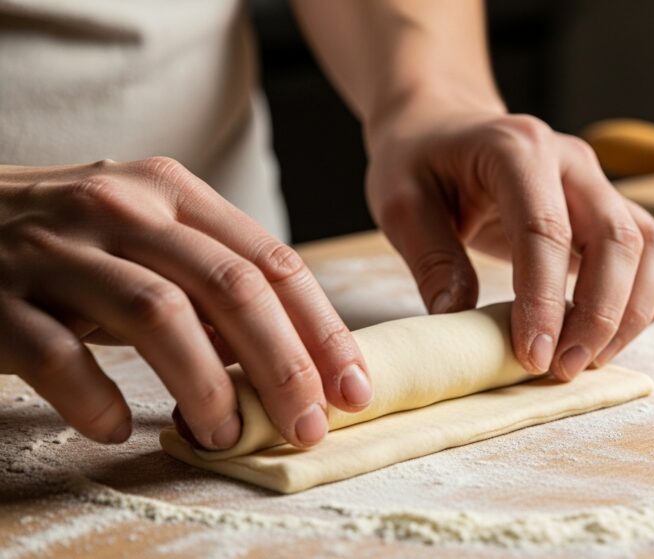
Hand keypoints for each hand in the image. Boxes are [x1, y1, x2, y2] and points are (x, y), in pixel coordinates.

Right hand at [0, 158, 371, 447]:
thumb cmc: (70, 240)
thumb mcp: (147, 237)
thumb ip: (212, 281)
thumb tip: (287, 351)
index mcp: (172, 191)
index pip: (272, 262)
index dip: (322, 329)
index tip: (352, 387)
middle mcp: (120, 207)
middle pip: (230, 287)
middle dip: (283, 364)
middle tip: (307, 425)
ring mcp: (56, 249)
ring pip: (157, 315)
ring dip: (206, 386)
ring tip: (226, 435)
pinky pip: (57, 356)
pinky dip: (97, 400)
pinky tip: (119, 428)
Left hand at [365, 102, 653, 380]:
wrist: (443, 125)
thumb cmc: (419, 160)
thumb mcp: (400, 202)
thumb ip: (431, 259)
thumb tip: (459, 321)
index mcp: (517, 149)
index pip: (546, 231)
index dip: (544, 300)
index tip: (533, 356)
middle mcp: (571, 161)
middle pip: (616, 239)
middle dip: (599, 315)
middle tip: (561, 369)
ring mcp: (597, 182)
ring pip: (647, 248)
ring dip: (629, 312)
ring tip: (587, 361)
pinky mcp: (608, 207)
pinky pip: (649, 255)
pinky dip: (639, 302)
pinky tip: (604, 339)